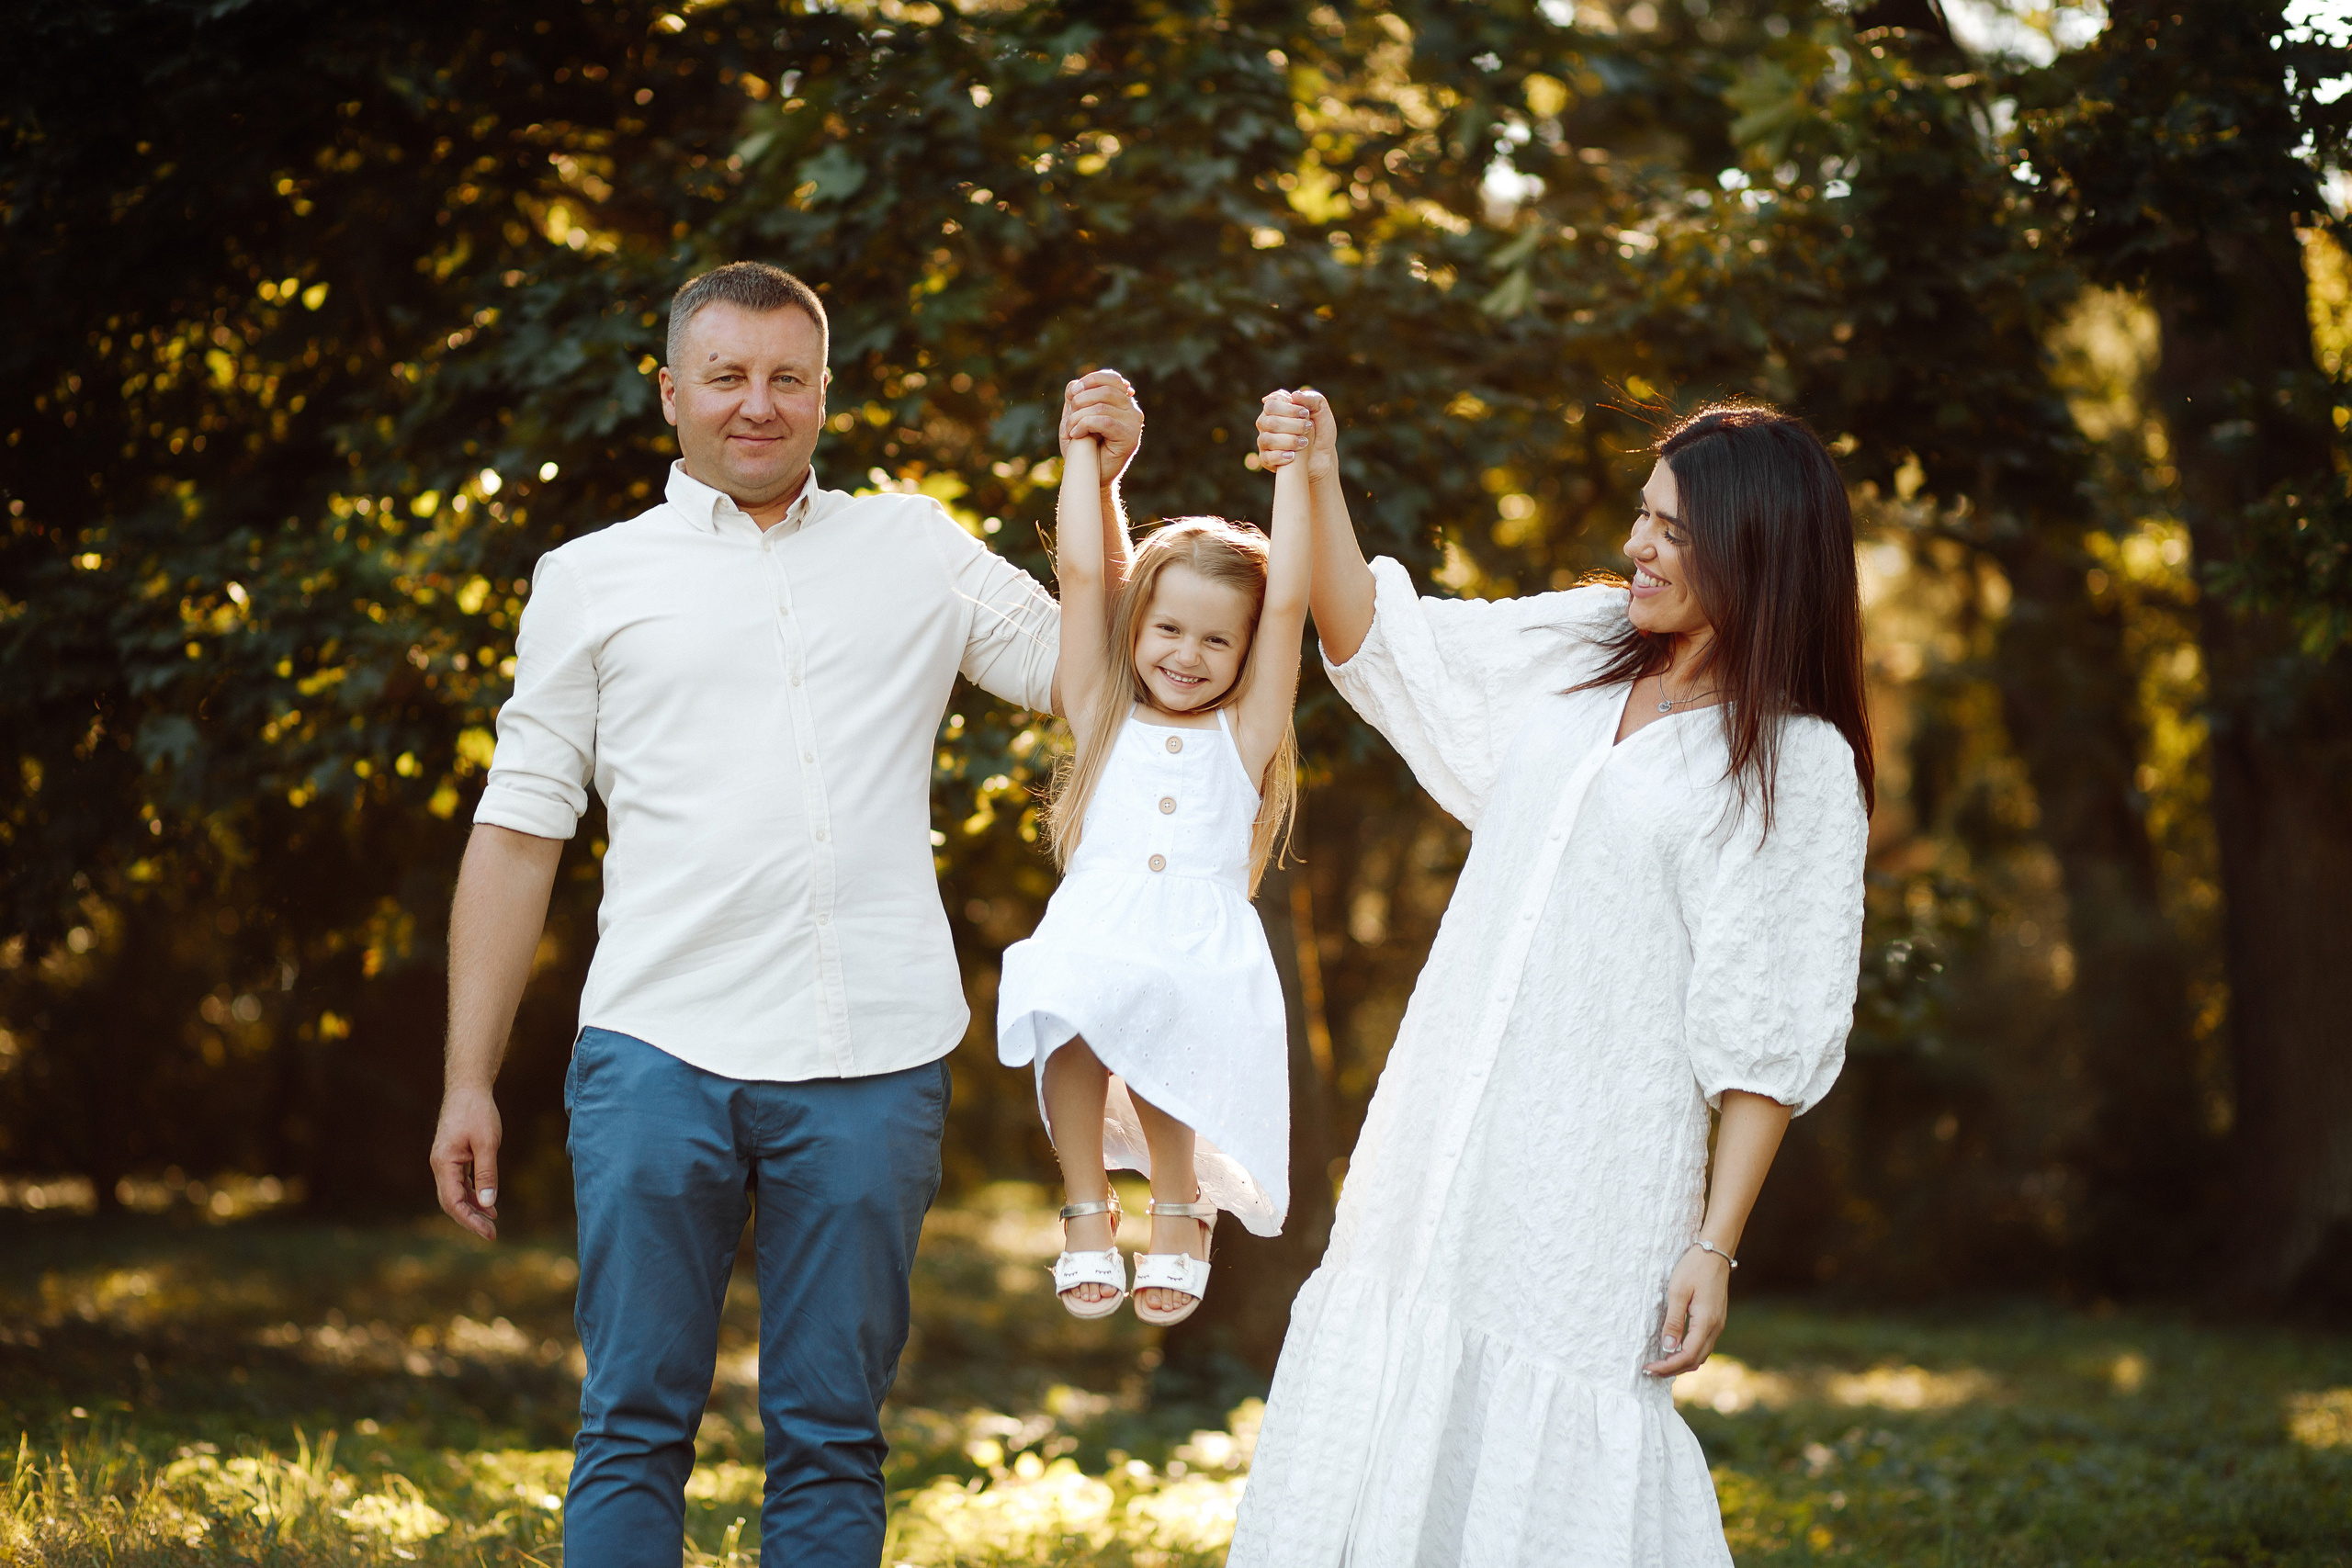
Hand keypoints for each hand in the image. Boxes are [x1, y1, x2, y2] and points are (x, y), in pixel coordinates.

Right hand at [430, 1084, 503, 1240]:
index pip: (454, 1202)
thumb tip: (488, 1204)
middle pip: (452, 1202)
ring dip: (473, 1208)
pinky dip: (474, 1194)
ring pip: (456, 1194)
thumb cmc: (478, 1112)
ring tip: (492, 1221)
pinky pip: (461, 1183)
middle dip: (471, 1219)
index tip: (489, 1232)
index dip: (470, 1220)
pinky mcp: (453, 1157)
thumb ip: (487, 1173)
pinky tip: (487, 1202)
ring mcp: (445, 1162)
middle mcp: (440, 1166)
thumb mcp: (488, 1143)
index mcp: (444, 1163)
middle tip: (492, 1233)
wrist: (468, 1088)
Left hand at [1060, 369, 1142, 483]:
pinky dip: (1085, 425)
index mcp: (1122, 401)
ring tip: (1071, 431)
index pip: (1111, 378)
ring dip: (1078, 417)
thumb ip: (1075, 398)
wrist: (1089, 477)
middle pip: (1104, 390)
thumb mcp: (1074, 417)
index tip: (1073, 394)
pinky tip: (1077, 435)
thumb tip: (1075, 384)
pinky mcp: (1130, 437)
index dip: (1090, 380)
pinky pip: (1104, 421)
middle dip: (1080, 401)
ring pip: (1101, 407)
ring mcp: (1134, 423)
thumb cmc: (1082, 447)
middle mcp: (1132, 409)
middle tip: (1069, 419)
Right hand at [1255, 389, 1338, 481]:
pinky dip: (1280, 456)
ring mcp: (1265, 442)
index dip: (1289, 409)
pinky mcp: (1267, 460)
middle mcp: (1266, 425)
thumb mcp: (1320, 410)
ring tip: (1304, 443)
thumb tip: (1293, 395)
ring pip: (1267, 440)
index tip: (1306, 413)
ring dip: (1288, 440)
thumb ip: (1310, 398)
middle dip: (1292, 425)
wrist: (1323, 454)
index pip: (1271, 405)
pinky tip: (1292, 456)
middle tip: (1308, 427)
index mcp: (1275, 410)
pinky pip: (1266, 458)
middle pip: (1269, 422)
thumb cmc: (1320, 430)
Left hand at [1642, 1244, 1731, 1377]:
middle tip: (1650, 1370)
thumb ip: (1673, 1321)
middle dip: (1673, 1369)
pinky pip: (1703, 1345)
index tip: (1649, 1368)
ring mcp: (1717, 1325)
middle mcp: (1715, 1328)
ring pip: (1701, 1355)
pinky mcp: (1715, 1320)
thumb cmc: (1693, 1268)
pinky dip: (1689, 1354)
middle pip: (1695, 1360)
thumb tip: (1668, 1348)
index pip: (1687, 1356)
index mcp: (1706, 1323)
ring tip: (1660, 1364)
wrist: (1715, 1253)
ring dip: (1681, 1363)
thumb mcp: (1677, 1292)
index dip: (1667, 1366)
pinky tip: (1674, 1351)